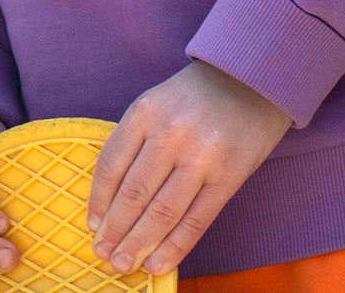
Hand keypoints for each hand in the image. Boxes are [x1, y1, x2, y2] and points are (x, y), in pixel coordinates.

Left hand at [87, 60, 292, 276]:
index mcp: (146, 111)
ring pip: (162, 212)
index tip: (92, 225)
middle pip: (134, 194)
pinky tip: (157, 263)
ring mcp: (201, 156)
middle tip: (103, 255)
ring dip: (138, 245)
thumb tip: (111, 199)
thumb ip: (135, 141)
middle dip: (115, 231)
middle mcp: (171, 133)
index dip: (98, 201)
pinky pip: (196, 221)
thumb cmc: (196, 97)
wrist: (252, 80)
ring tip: (123, 265)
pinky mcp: (228, 176)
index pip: (111, 165)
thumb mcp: (157, 103)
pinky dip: (174, 248)